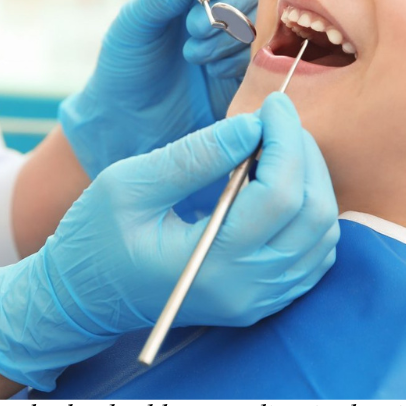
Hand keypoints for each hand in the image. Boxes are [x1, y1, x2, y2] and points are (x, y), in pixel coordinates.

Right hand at [0, 94, 338, 389]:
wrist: (83, 299)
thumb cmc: (95, 238)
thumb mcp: (129, 184)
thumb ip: (193, 156)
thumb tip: (252, 126)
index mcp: (211, 264)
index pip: (280, 196)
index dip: (285, 140)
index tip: (271, 105)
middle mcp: (245, 290)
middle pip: (313, 214)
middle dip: (304, 155)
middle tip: (277, 121)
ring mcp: (258, 301)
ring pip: (322, 236)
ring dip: (312, 182)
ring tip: (277, 147)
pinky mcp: (261, 301)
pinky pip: (313, 256)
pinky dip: (310, 213)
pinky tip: (280, 184)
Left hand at [59, 0, 260, 177]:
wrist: (133, 124)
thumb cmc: (126, 67)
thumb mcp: (131, 28)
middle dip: (226, 4)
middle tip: (193, 30)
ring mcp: (239, 32)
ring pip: (262, 15)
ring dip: (229, 35)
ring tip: (194, 56)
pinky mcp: (251, 65)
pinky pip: (264, 52)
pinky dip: (238, 60)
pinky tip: (212, 73)